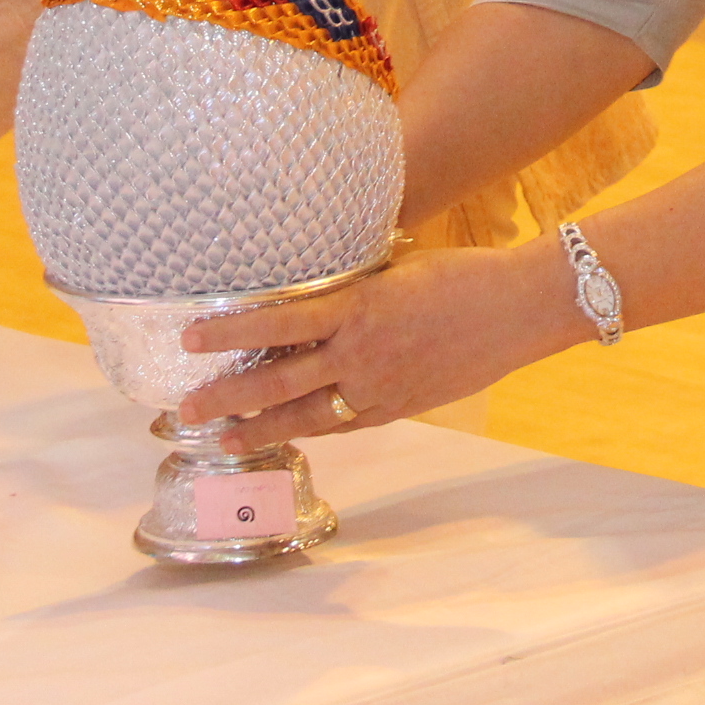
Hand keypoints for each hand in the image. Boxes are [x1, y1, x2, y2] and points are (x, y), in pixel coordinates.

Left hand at [175, 245, 581, 450]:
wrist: (518, 311)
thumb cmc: (462, 275)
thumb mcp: (397, 267)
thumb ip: (354, 284)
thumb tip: (315, 287)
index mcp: (357, 308)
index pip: (278, 322)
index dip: (230, 330)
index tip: (190, 337)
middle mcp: (360, 354)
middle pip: (279, 382)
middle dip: (228, 397)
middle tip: (186, 409)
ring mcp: (380, 388)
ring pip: (307, 415)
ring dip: (261, 427)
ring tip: (224, 438)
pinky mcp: (400, 408)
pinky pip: (346, 423)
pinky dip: (314, 428)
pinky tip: (292, 432)